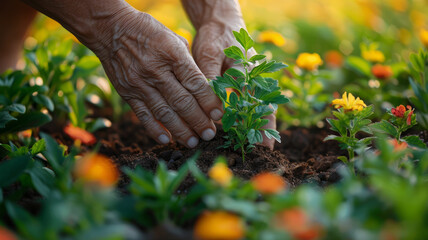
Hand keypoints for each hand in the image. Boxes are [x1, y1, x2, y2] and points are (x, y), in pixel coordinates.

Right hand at [90, 9, 223, 147]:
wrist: (111, 29)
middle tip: (210, 134)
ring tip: (193, 142)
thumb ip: (188, 63)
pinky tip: (166, 139)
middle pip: (182, 102)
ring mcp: (140, 83)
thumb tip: (204, 88)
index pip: (195, 83)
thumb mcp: (174, 39)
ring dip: (180, 130)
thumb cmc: (149, 32)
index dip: (209, 102)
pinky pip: (143, 114)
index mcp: (173, 54)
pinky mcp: (127, 92)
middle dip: (198, 121)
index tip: (219, 115)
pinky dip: (155, 129)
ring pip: (164, 112)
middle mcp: (157, 71)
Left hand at [191, 20, 275, 149]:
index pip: (260, 106)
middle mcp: (255, 80)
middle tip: (265, 154)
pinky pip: (251, 103)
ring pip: (260, 108)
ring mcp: (252, 82)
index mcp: (249, 74)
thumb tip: (216, 111)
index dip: (263, 127)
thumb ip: (212, 81)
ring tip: (260, 147)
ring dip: (260, 126)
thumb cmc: (214, 37)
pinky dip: (250, 117)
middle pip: (265, 109)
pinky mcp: (244, 83)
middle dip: (266, 132)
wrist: (220, 21)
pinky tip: (245, 130)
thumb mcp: (208, 55)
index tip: (263, 146)